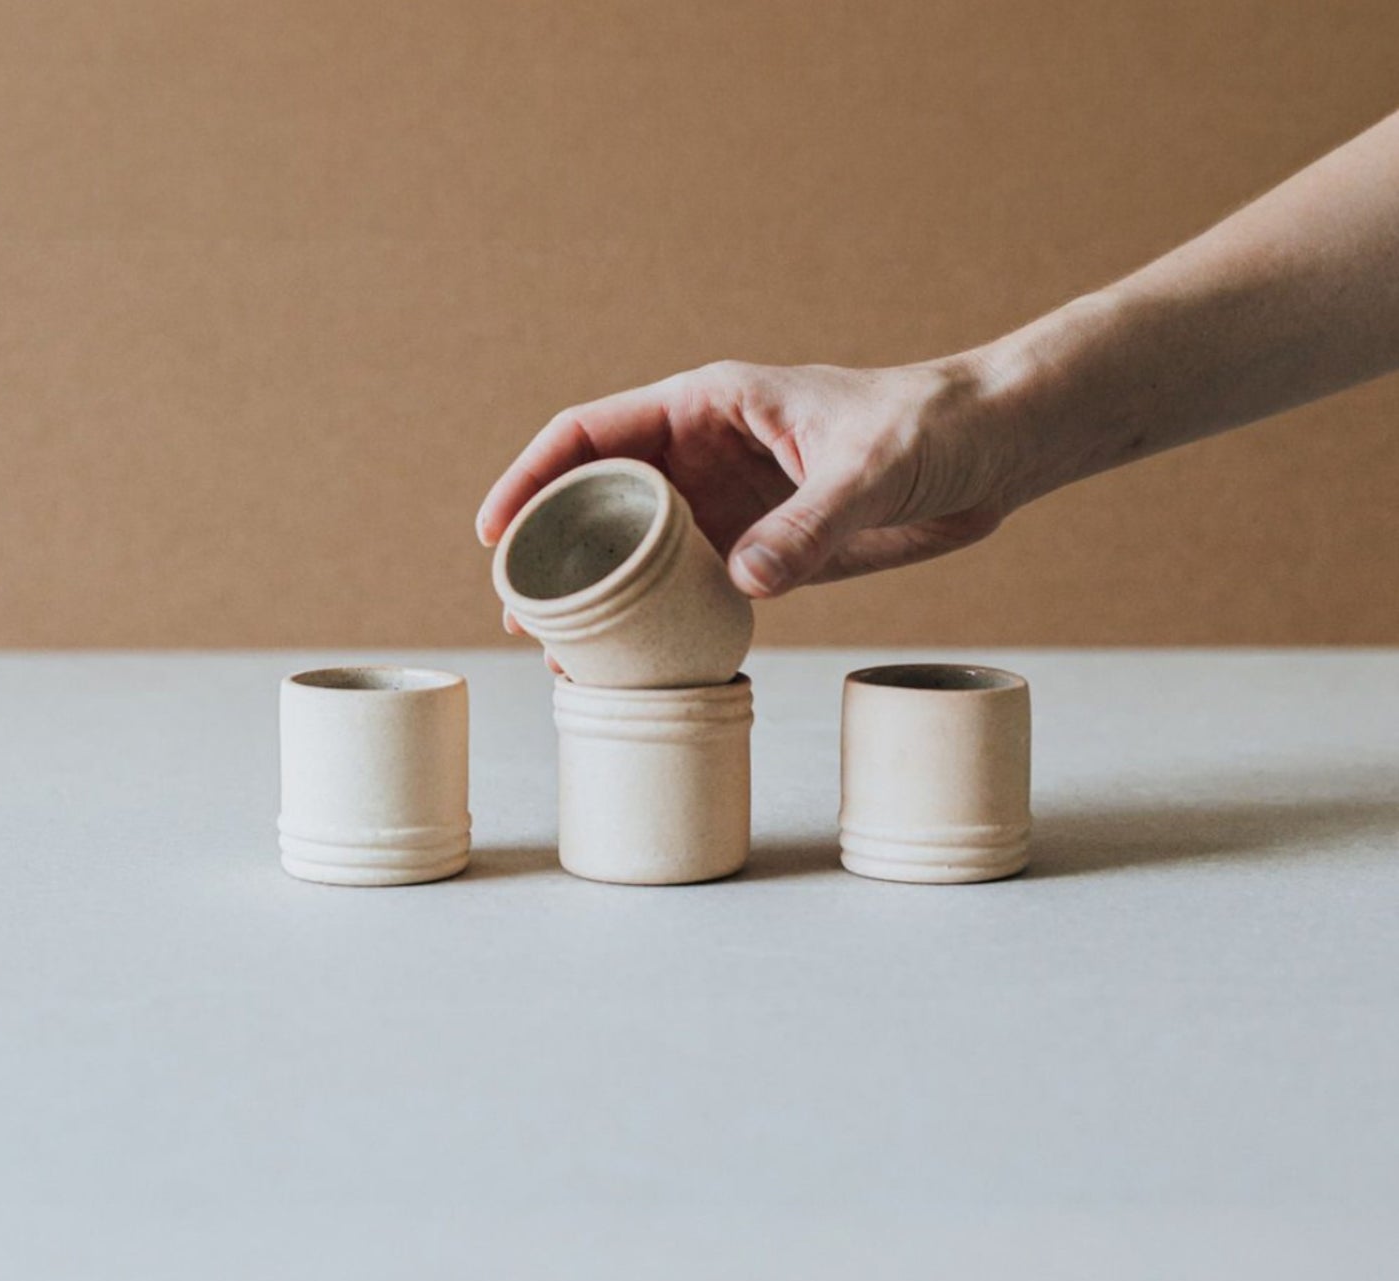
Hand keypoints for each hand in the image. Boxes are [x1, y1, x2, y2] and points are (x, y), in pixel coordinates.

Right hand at [476, 357, 1017, 604]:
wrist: (993, 452)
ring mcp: (731, 509)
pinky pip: (694, 591)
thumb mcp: (869, 468)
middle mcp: (705, 457)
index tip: (496, 533)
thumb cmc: (931, 427)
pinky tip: (641, 664)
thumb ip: (808, 523)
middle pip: (600, 500)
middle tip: (522, 616)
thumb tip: (742, 584)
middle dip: (555, 553)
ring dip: (603, 601)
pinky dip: (663, 626)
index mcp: (708, 406)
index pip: (592, 434)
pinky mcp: (766, 555)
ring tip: (566, 657)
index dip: (532, 478)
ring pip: (641, 555)